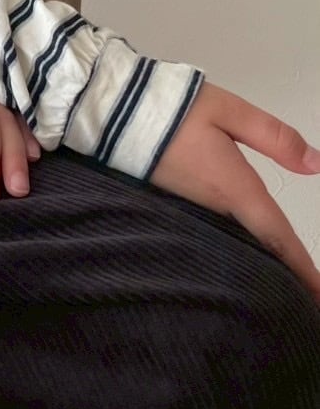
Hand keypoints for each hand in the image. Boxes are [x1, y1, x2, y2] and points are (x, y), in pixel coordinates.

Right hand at [150, 81, 319, 301]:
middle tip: (303, 294)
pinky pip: (210, 231)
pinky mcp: (170, 202)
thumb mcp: (229, 110)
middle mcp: (212, 207)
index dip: (302, 271)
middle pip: (255, 248)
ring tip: (277, 274)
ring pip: (233, 242)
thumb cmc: (171, 108)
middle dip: (282, 272)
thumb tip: (316, 164)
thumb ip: (273, 136)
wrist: (109, 112)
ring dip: (256, 258)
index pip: (277, 238)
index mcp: (233, 187)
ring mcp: (188, 208)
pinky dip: (231, 244)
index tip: (317, 300)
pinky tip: (236, 245)